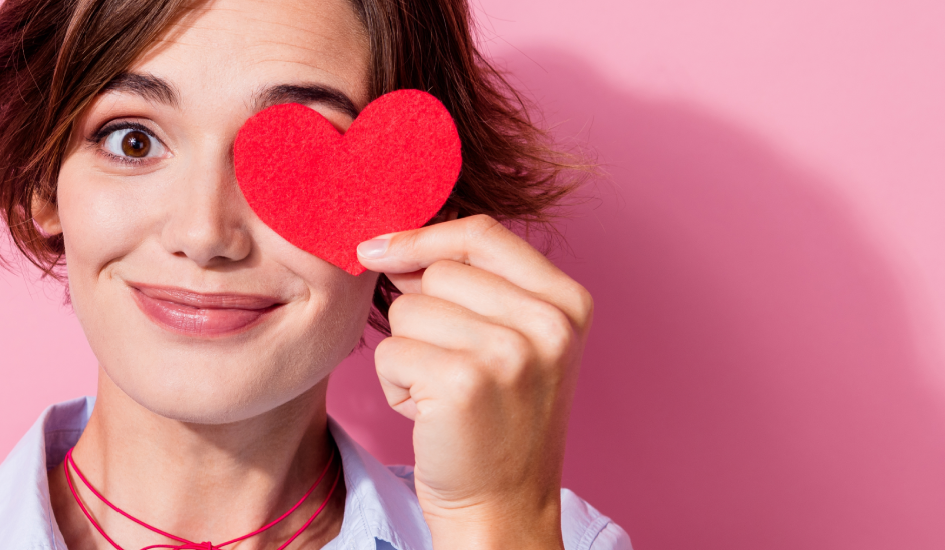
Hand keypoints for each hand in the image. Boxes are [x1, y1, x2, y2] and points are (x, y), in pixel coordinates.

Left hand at [356, 215, 591, 549]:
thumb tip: (391, 242)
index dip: (420, 237)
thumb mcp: (512, 340)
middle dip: (420, 315)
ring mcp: (509, 352)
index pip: (480, 233)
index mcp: (567, 302)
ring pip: (406, 311)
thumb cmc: (496, 421)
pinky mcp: (464, 383)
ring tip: (443, 393)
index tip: (376, 248)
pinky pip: (389, 352)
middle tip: (450, 368)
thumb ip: (472, 284)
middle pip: (437, 272)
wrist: (502, 508)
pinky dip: (394, 385)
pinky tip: (428, 413)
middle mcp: (548, 323)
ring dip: (406, 353)